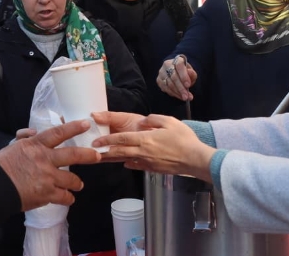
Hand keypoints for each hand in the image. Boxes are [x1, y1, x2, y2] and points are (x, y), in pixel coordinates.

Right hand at [0, 120, 101, 210]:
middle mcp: (44, 159)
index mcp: (35, 145)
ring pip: (71, 179)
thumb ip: (25, 138)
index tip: (86, 124)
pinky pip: (64, 196)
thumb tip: (33, 131)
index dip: (73, 128)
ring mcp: (47, 177)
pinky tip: (68, 198)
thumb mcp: (13, 147)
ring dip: (77, 183)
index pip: (58, 133)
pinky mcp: (47, 194)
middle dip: (88, 155)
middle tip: (97, 156)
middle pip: (73, 155)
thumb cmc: (1, 166)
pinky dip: (67, 198)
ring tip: (79, 185)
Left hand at [91, 112, 215, 182]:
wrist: (194, 159)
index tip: (96, 141)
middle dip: (105, 150)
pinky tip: (126, 162)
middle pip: (120, 151)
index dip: (107, 140)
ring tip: (104, 157)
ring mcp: (147, 162)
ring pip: (126, 160)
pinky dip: (130, 163)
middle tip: (93, 150)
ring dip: (114, 158)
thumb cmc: (184, 138)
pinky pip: (137, 166)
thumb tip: (142, 121)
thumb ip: (153, 119)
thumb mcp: (169, 121)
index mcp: (145, 140)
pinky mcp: (153, 169)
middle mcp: (143, 152)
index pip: (121, 139)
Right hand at [156, 54, 196, 100]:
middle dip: (181, 88)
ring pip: (169, 84)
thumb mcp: (191, 72)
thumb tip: (190, 73)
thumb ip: (192, 74)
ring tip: (185, 98)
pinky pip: (165, 88)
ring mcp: (162, 72)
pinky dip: (173, 94)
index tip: (188, 85)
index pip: (179, 66)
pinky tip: (179, 96)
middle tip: (187, 96)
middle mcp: (167, 65)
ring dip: (177, 92)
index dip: (183, 76)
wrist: (176, 72)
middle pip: (174, 77)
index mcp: (177, 60)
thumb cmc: (185, 73)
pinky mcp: (159, 80)